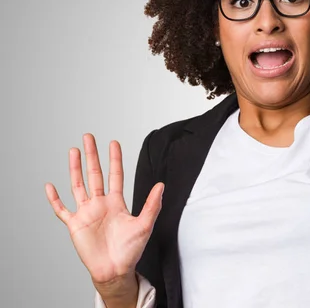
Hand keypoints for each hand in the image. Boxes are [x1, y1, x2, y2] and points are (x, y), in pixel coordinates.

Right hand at [45, 134, 163, 285]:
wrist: (116, 270)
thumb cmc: (131, 250)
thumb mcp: (145, 225)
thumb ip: (153, 205)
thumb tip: (161, 185)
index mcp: (117, 203)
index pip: (115, 175)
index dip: (114, 159)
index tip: (113, 143)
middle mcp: (100, 204)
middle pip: (94, 174)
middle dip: (92, 156)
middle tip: (89, 137)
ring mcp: (86, 213)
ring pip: (78, 186)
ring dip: (75, 169)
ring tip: (73, 151)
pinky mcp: (75, 225)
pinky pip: (62, 210)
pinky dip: (55, 199)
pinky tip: (50, 186)